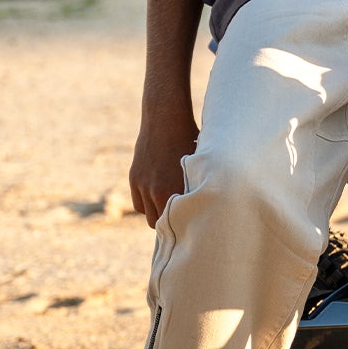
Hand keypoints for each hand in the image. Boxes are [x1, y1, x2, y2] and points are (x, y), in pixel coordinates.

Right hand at [129, 105, 198, 228]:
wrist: (166, 121)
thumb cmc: (192, 142)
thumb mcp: (201, 166)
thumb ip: (200, 188)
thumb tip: (213, 205)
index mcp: (179, 190)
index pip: (180, 221)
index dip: (186, 226)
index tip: (193, 226)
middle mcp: (159, 191)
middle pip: (162, 223)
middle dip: (171, 224)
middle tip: (182, 221)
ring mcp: (144, 186)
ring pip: (149, 215)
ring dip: (158, 215)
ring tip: (171, 209)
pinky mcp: (134, 179)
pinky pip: (139, 204)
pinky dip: (147, 205)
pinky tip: (158, 199)